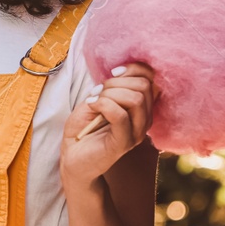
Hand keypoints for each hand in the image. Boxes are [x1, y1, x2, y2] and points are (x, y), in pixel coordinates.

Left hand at [60, 63, 157, 186]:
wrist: (72, 157)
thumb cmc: (83, 128)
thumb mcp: (96, 99)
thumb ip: (112, 87)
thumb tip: (119, 73)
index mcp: (141, 108)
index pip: (151, 78)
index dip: (133, 68)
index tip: (113, 72)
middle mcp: (144, 120)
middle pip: (144, 86)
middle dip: (116, 82)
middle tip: (98, 91)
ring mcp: (136, 133)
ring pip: (135, 99)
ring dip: (109, 93)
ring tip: (93, 100)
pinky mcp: (123, 143)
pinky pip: (120, 115)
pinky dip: (102, 104)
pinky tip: (91, 105)